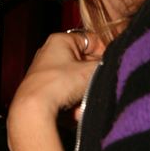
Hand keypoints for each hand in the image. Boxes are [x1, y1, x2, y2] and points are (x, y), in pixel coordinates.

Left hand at [7, 31, 102, 149]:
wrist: (34, 110)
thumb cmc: (60, 84)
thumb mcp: (91, 71)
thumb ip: (106, 64)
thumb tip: (115, 64)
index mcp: (60, 40)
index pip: (92, 40)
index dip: (105, 52)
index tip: (112, 65)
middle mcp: (50, 53)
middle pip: (84, 62)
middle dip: (93, 77)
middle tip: (99, 86)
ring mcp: (46, 72)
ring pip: (76, 80)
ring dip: (85, 92)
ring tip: (85, 101)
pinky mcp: (43, 89)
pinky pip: (66, 92)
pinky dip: (73, 100)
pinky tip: (75, 110)